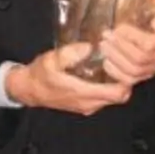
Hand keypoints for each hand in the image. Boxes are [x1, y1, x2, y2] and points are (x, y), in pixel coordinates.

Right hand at [6, 43, 131, 116]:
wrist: (29, 90)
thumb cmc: (40, 75)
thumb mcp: (50, 60)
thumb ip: (69, 54)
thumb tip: (88, 47)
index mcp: (82, 93)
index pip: (116, 93)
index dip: (126, 80)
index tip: (124, 63)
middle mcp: (88, 103)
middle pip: (120, 97)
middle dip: (126, 81)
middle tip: (123, 62)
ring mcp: (87, 106)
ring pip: (113, 99)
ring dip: (118, 84)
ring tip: (115, 65)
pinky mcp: (85, 105)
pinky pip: (105, 98)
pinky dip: (109, 87)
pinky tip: (105, 73)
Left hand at [96, 2, 154, 85]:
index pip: (149, 45)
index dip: (131, 37)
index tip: (119, 28)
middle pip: (138, 58)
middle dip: (119, 46)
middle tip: (106, 35)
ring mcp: (152, 69)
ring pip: (132, 70)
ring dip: (114, 57)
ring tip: (103, 45)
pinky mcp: (142, 76)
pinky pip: (128, 80)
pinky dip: (114, 72)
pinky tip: (106, 60)